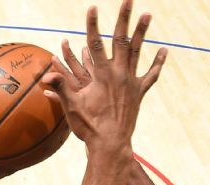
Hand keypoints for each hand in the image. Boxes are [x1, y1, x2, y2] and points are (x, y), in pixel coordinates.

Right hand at [41, 1, 166, 147]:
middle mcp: (119, 74)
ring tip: (148, 14)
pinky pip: (151, 75)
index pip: (95, 43)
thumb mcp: (71, 106)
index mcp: (102, 75)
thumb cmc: (89, 127)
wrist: (110, 145)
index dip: (92, 24)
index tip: (92, 7)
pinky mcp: (139, 93)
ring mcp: (131, 82)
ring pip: (138, 51)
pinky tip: (164, 50)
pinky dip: (158, 63)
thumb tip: (44, 76)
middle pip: (121, 39)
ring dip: (142, 31)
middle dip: (124, 17)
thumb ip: (60, 87)